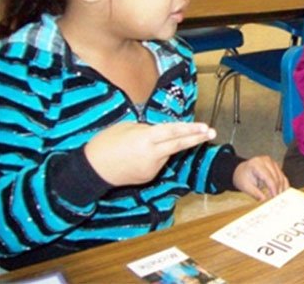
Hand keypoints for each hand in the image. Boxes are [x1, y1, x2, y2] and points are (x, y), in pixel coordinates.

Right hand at [85, 121, 215, 185]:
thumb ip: (146, 128)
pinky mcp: (148, 176)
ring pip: (166, 153)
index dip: (190, 129)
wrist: (91, 171)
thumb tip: (158, 130)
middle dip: (197, 139)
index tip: (204, 126)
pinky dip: (155, 155)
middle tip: (212, 132)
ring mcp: (152, 168)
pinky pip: (157, 162)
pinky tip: (137, 155)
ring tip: (137, 144)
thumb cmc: (104, 144)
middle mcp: (152, 154)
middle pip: (179, 145)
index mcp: (146, 139)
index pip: (173, 132)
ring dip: (165, 146)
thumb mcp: (126, 127)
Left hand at [233, 156, 288, 200]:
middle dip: (278, 189)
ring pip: (281, 176)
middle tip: (278, 201)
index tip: (275, 198)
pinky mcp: (275, 166)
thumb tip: (265, 201)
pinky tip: (283, 192)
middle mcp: (266, 160)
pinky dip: (283, 184)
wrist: (241, 170)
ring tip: (280, 199)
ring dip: (282, 188)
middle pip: (276, 177)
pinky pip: (282, 175)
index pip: (269, 177)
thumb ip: (255, 194)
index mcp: (257, 164)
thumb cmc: (242, 178)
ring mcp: (272, 162)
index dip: (273, 188)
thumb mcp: (246, 187)